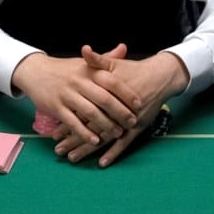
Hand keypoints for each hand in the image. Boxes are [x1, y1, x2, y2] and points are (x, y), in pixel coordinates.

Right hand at [11, 51, 140, 146]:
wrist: (35, 71)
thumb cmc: (65, 69)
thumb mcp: (84, 63)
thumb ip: (105, 59)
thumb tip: (124, 48)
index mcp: (88, 70)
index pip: (111, 81)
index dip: (126, 93)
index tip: (139, 104)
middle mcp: (78, 82)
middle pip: (103, 98)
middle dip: (120, 112)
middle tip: (132, 122)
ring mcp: (66, 95)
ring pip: (89, 112)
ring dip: (105, 125)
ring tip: (117, 133)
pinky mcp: (55, 107)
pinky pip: (72, 122)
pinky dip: (84, 133)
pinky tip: (95, 141)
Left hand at [52, 49, 188, 166]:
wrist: (160, 77)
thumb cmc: (134, 70)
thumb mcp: (114, 64)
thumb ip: (96, 60)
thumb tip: (84, 49)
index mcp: (104, 95)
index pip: (81, 111)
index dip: (67, 122)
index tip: (53, 133)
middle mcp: (113, 110)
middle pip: (89, 127)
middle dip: (73, 140)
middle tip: (58, 150)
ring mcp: (125, 120)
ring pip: (103, 137)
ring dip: (87, 149)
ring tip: (72, 158)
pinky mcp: (137, 127)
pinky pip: (124, 143)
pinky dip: (113, 153)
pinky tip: (102, 163)